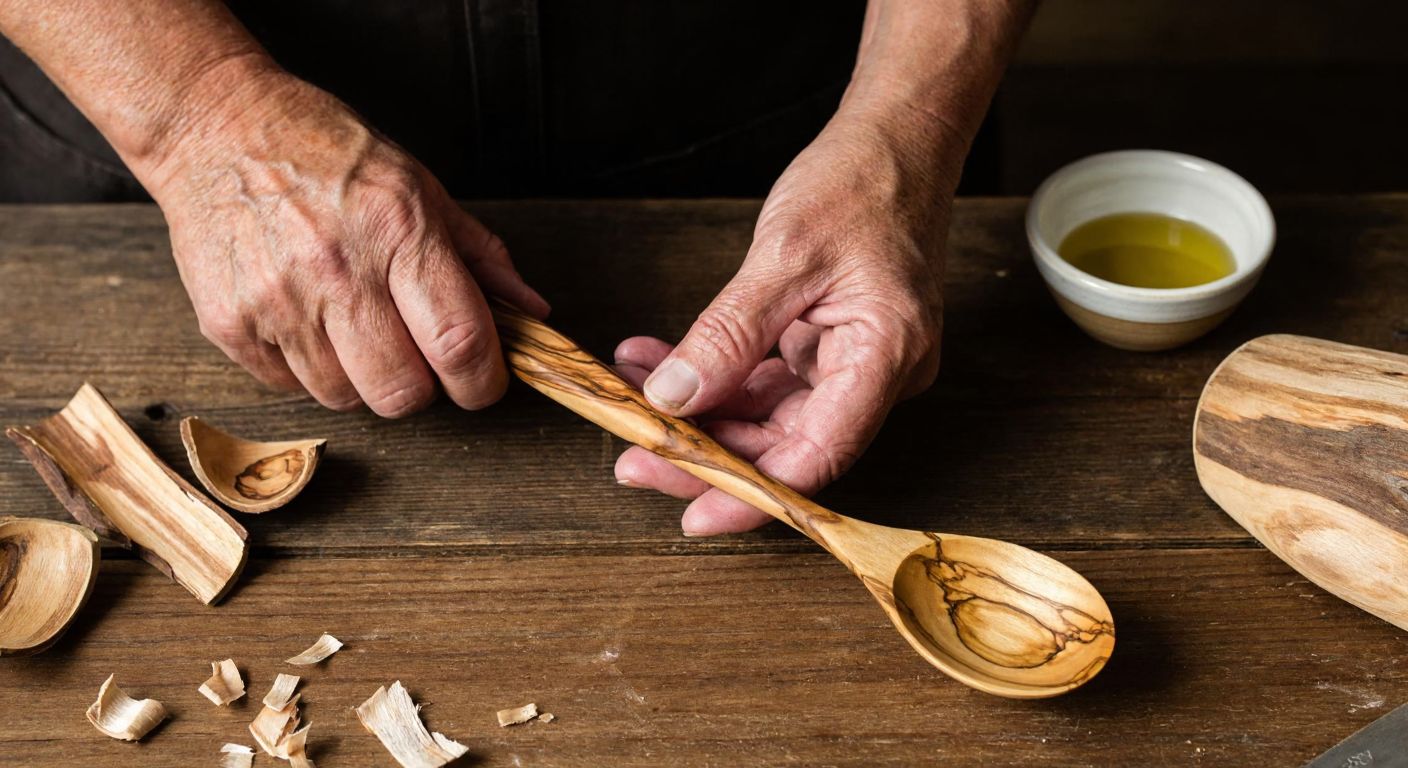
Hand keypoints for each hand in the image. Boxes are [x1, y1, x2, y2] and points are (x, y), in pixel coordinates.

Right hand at [142, 69, 546, 415]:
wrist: (213, 128)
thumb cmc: (323, 152)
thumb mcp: (418, 185)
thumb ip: (480, 256)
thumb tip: (531, 312)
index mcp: (398, 230)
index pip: (460, 343)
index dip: (484, 381)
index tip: (483, 380)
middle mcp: (337, 271)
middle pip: (402, 392)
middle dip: (422, 387)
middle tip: (415, 354)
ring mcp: (277, 301)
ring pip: (344, 398)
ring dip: (361, 378)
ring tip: (352, 323)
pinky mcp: (229, 324)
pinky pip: (288, 386)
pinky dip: (306, 367)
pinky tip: (305, 317)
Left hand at [613, 110, 954, 535]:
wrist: (896, 142)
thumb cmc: (860, 183)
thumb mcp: (783, 256)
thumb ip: (727, 334)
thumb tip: (674, 398)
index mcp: (885, 357)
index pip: (815, 457)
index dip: (751, 495)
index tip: (691, 511)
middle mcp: (878, 374)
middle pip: (787, 446)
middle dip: (707, 453)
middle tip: (634, 455)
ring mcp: (854, 365)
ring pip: (769, 417)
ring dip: (700, 412)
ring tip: (633, 395)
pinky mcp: (831, 350)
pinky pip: (767, 382)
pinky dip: (715, 376)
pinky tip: (660, 363)